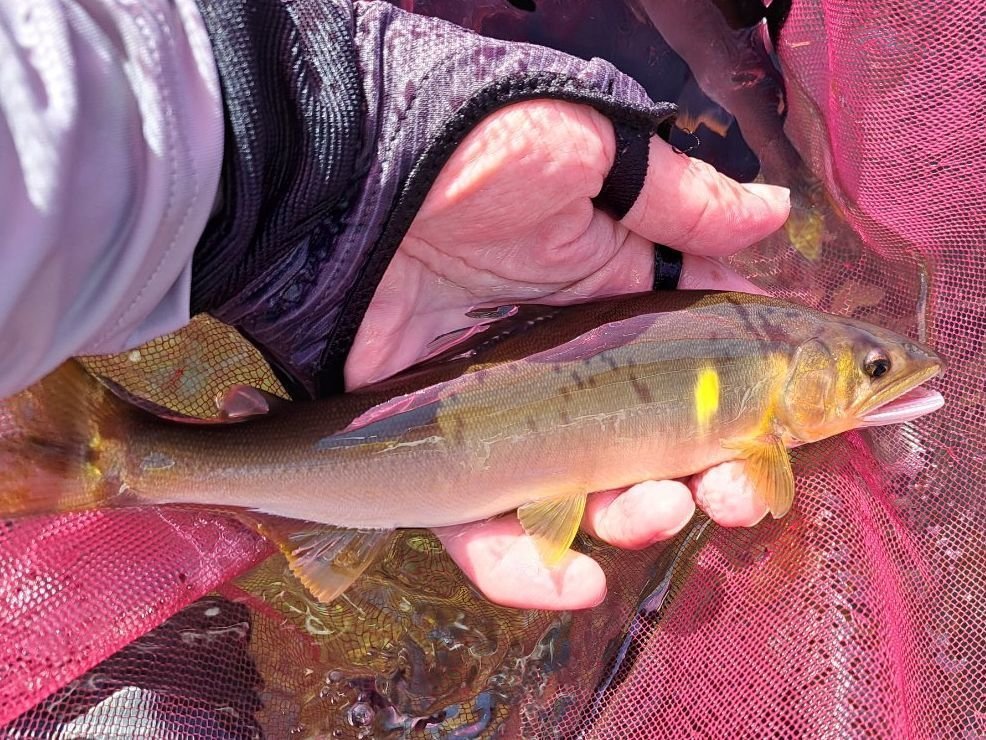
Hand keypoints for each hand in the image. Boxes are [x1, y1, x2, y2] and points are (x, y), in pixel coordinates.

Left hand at [345, 100, 790, 609]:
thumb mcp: (586, 155)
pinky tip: (575, 580)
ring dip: (632, 523)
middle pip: (651, 449)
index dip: (749, 406)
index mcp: (609, 303)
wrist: (345, 180)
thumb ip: (676, 199)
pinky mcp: (438, 455)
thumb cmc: (470, 154)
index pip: (698, 369)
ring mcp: (504, 419)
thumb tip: (774, 214)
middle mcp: (565, 370)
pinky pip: (482, 531)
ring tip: (660, 513)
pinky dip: (527, 567)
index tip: (790, 435)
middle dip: (708, 481)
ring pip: (580, 501)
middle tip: (740, 496)